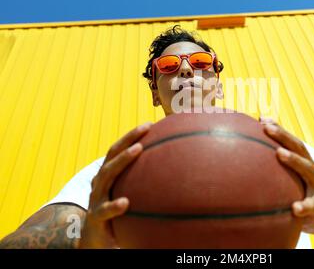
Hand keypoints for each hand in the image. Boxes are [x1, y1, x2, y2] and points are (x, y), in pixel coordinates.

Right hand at [77, 122, 151, 247]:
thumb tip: (171, 170)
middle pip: (112, 156)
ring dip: (122, 161)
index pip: (117, 150)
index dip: (131, 136)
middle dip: (128, 139)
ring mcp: (96, 198)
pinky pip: (104, 211)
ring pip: (107, 176)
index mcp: (107, 175)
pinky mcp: (96, 217)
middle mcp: (100, 182)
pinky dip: (114, 206)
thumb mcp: (126, 194)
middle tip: (145, 129)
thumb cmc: (115, 212)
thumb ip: (140, 181)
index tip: (150, 124)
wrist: (93, 239)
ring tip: (137, 150)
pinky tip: (125, 202)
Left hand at [260, 117, 313, 233]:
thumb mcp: (290, 175)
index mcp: (304, 160)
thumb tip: (252, 142)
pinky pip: (311, 205)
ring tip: (280, 153)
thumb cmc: (298, 190)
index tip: (262, 120)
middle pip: (299, 149)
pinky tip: (295, 208)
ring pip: (307, 171)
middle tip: (267, 129)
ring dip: (294, 160)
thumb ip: (275, 160)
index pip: (292, 141)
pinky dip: (304, 206)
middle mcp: (312, 169)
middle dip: (283, 137)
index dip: (279, 129)